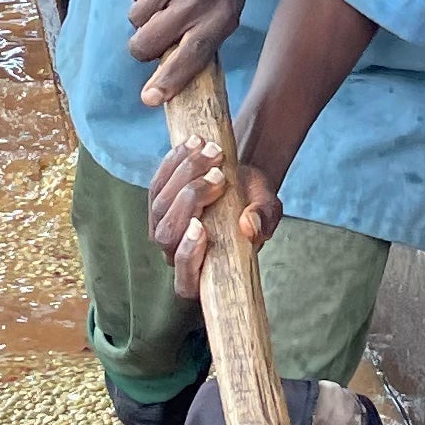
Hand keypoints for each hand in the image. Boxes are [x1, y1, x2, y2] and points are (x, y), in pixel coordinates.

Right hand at [126, 0, 247, 99]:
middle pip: (151, 43)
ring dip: (142, 9)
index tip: (150, 99)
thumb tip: (171, 79)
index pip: (194, 57)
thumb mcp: (223, 2)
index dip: (170, 81)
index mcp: (224, 15)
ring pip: (137, 17)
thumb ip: (203, 35)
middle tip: (145, 38)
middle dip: (140, 46)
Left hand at [147, 131, 281, 297]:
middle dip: (191, 200)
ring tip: (215, 152)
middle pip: (168, 234)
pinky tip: (195, 144)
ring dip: (185, 174)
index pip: (185, 279)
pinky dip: (176, 161)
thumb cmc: (255, 204)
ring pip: (159, 205)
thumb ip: (263, 220)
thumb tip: (250, 227)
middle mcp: (177, 253)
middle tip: (221, 175)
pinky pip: (157, 183)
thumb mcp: (268, 210)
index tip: (202, 227)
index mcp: (205, 270)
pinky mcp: (157, 201)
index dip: (188, 256)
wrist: (243, 179)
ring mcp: (163, 227)